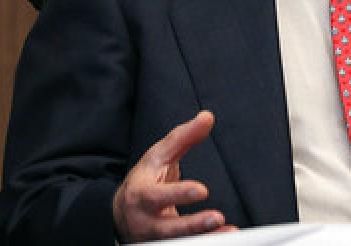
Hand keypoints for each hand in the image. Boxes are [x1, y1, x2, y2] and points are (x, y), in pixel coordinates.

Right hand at [113, 110, 235, 241]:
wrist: (122, 211)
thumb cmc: (145, 180)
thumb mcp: (158, 155)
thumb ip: (183, 137)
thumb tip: (207, 117)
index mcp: (142, 195)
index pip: (159, 196)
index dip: (179, 194)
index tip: (202, 190)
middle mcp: (147, 221)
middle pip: (167, 228)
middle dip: (192, 225)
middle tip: (217, 217)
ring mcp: (156, 238)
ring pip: (178, 243)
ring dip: (204, 239)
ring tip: (227, 231)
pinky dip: (205, 243)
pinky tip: (223, 236)